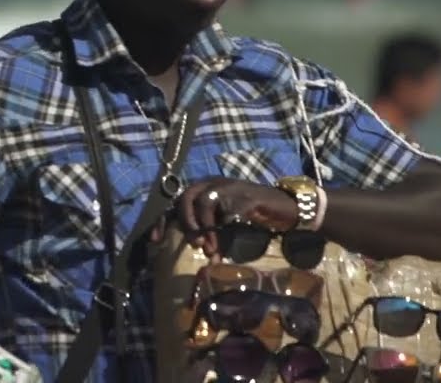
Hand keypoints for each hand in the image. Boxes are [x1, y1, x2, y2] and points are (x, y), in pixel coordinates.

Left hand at [175, 178, 298, 257]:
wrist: (284, 208)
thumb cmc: (252, 217)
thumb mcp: (225, 225)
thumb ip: (209, 231)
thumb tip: (197, 255)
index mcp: (204, 192)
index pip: (176, 203)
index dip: (163, 221)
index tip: (156, 241)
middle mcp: (212, 185)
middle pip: (185, 197)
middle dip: (185, 222)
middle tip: (195, 244)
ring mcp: (227, 187)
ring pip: (201, 200)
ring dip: (202, 227)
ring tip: (209, 248)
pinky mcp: (243, 194)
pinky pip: (225, 207)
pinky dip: (219, 225)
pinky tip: (224, 239)